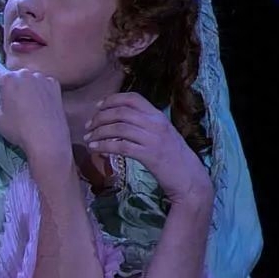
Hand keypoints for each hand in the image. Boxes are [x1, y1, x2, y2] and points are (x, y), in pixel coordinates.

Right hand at [0, 60, 71, 160]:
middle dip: (4, 86)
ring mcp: (42, 77)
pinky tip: (37, 106)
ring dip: (20, 87)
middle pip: (9, 74)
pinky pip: (40, 82)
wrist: (47, 140)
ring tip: (23, 107)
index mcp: (8, 78)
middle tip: (6, 106)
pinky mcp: (54, 84)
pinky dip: (35, 89)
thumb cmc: (17, 129)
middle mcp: (25, 72)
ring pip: (25, 78)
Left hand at [84, 92, 212, 205]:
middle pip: (121, 112)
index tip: (97, 107)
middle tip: (88, 126)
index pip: (133, 98)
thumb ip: (144, 125)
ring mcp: (153, 139)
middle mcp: (156, 123)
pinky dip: (104, 146)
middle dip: (100, 117)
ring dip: (99, 132)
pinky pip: (121, 146)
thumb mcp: (161, 134)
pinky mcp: (149, 155)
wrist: (190, 179)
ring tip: (88, 139)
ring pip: (118, 128)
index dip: (112, 100)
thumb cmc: (174, 158)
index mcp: (158, 116)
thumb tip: (118, 121)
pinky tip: (95, 149)